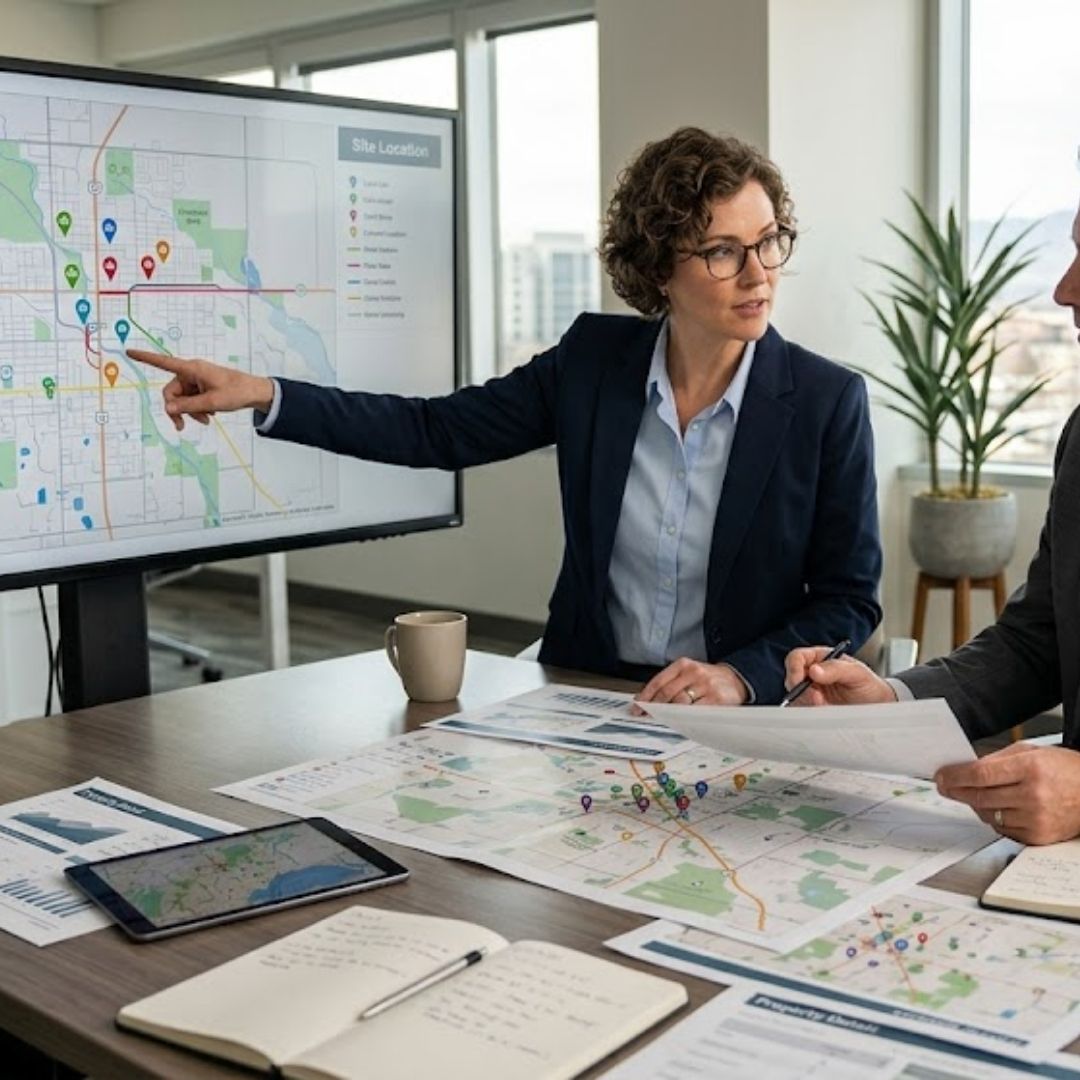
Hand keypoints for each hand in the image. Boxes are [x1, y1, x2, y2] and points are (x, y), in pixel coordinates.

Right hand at [127, 349, 274, 431]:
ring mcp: (196, 381)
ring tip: (207, 419)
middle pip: (171, 392)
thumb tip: (168, 408)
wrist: (255, 393)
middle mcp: (191, 372)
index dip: (146, 358)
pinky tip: (210, 415)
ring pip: (181, 399)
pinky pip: (190, 400)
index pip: (164, 362)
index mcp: (192, 369)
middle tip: (182, 426)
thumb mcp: (212, 402)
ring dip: (190, 412)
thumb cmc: (236, 392)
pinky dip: (197, 409)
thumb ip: (188, 406)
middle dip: (177, 409)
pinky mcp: (201, 388)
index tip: (129, 351)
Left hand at [633, 658, 748, 712]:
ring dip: (667, 714)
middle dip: (653, 707)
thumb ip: (669, 683)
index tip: (637, 706)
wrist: (735, 679)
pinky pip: (695, 713)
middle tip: (645, 716)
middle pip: (667, 693)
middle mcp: (694, 673)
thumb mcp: (688, 673)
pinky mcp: (716, 699)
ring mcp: (705, 686)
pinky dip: (684, 719)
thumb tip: (646, 699)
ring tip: (660, 720)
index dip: (645, 696)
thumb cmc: (707, 679)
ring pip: (680, 704)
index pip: (659, 681)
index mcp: (683, 665)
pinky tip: (678, 722)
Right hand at [783, 646, 896, 705]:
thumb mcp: (857, 673)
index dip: (794, 668)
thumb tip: (814, 670)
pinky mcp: (813, 709)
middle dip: (800, 690)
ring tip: (824, 706)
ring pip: (795, 697)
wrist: (879, 706)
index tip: (799, 680)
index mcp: (820, 659)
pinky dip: (808, 713)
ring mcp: (811, 692)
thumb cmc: (869, 685)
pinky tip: (823, 713)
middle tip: (816, 699)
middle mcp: (812, 674)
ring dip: (806, 703)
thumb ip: (836, 669)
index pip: (797, 658)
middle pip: (792, 678)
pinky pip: (802, 710)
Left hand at [935, 743, 1079, 844]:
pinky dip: (993, 818)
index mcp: (1030, 768)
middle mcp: (1033, 795)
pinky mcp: (1038, 837)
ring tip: (972, 794)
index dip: (955, 776)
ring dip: (974, 804)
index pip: (980, 774)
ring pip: (987, 815)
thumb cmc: (1062, 768)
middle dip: (956, 791)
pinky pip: (1002, 830)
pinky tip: (995, 807)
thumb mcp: (1029, 752)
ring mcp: (1036, 819)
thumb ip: (996, 760)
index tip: (941, 776)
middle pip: (980, 796)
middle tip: (944, 786)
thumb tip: (964, 769)